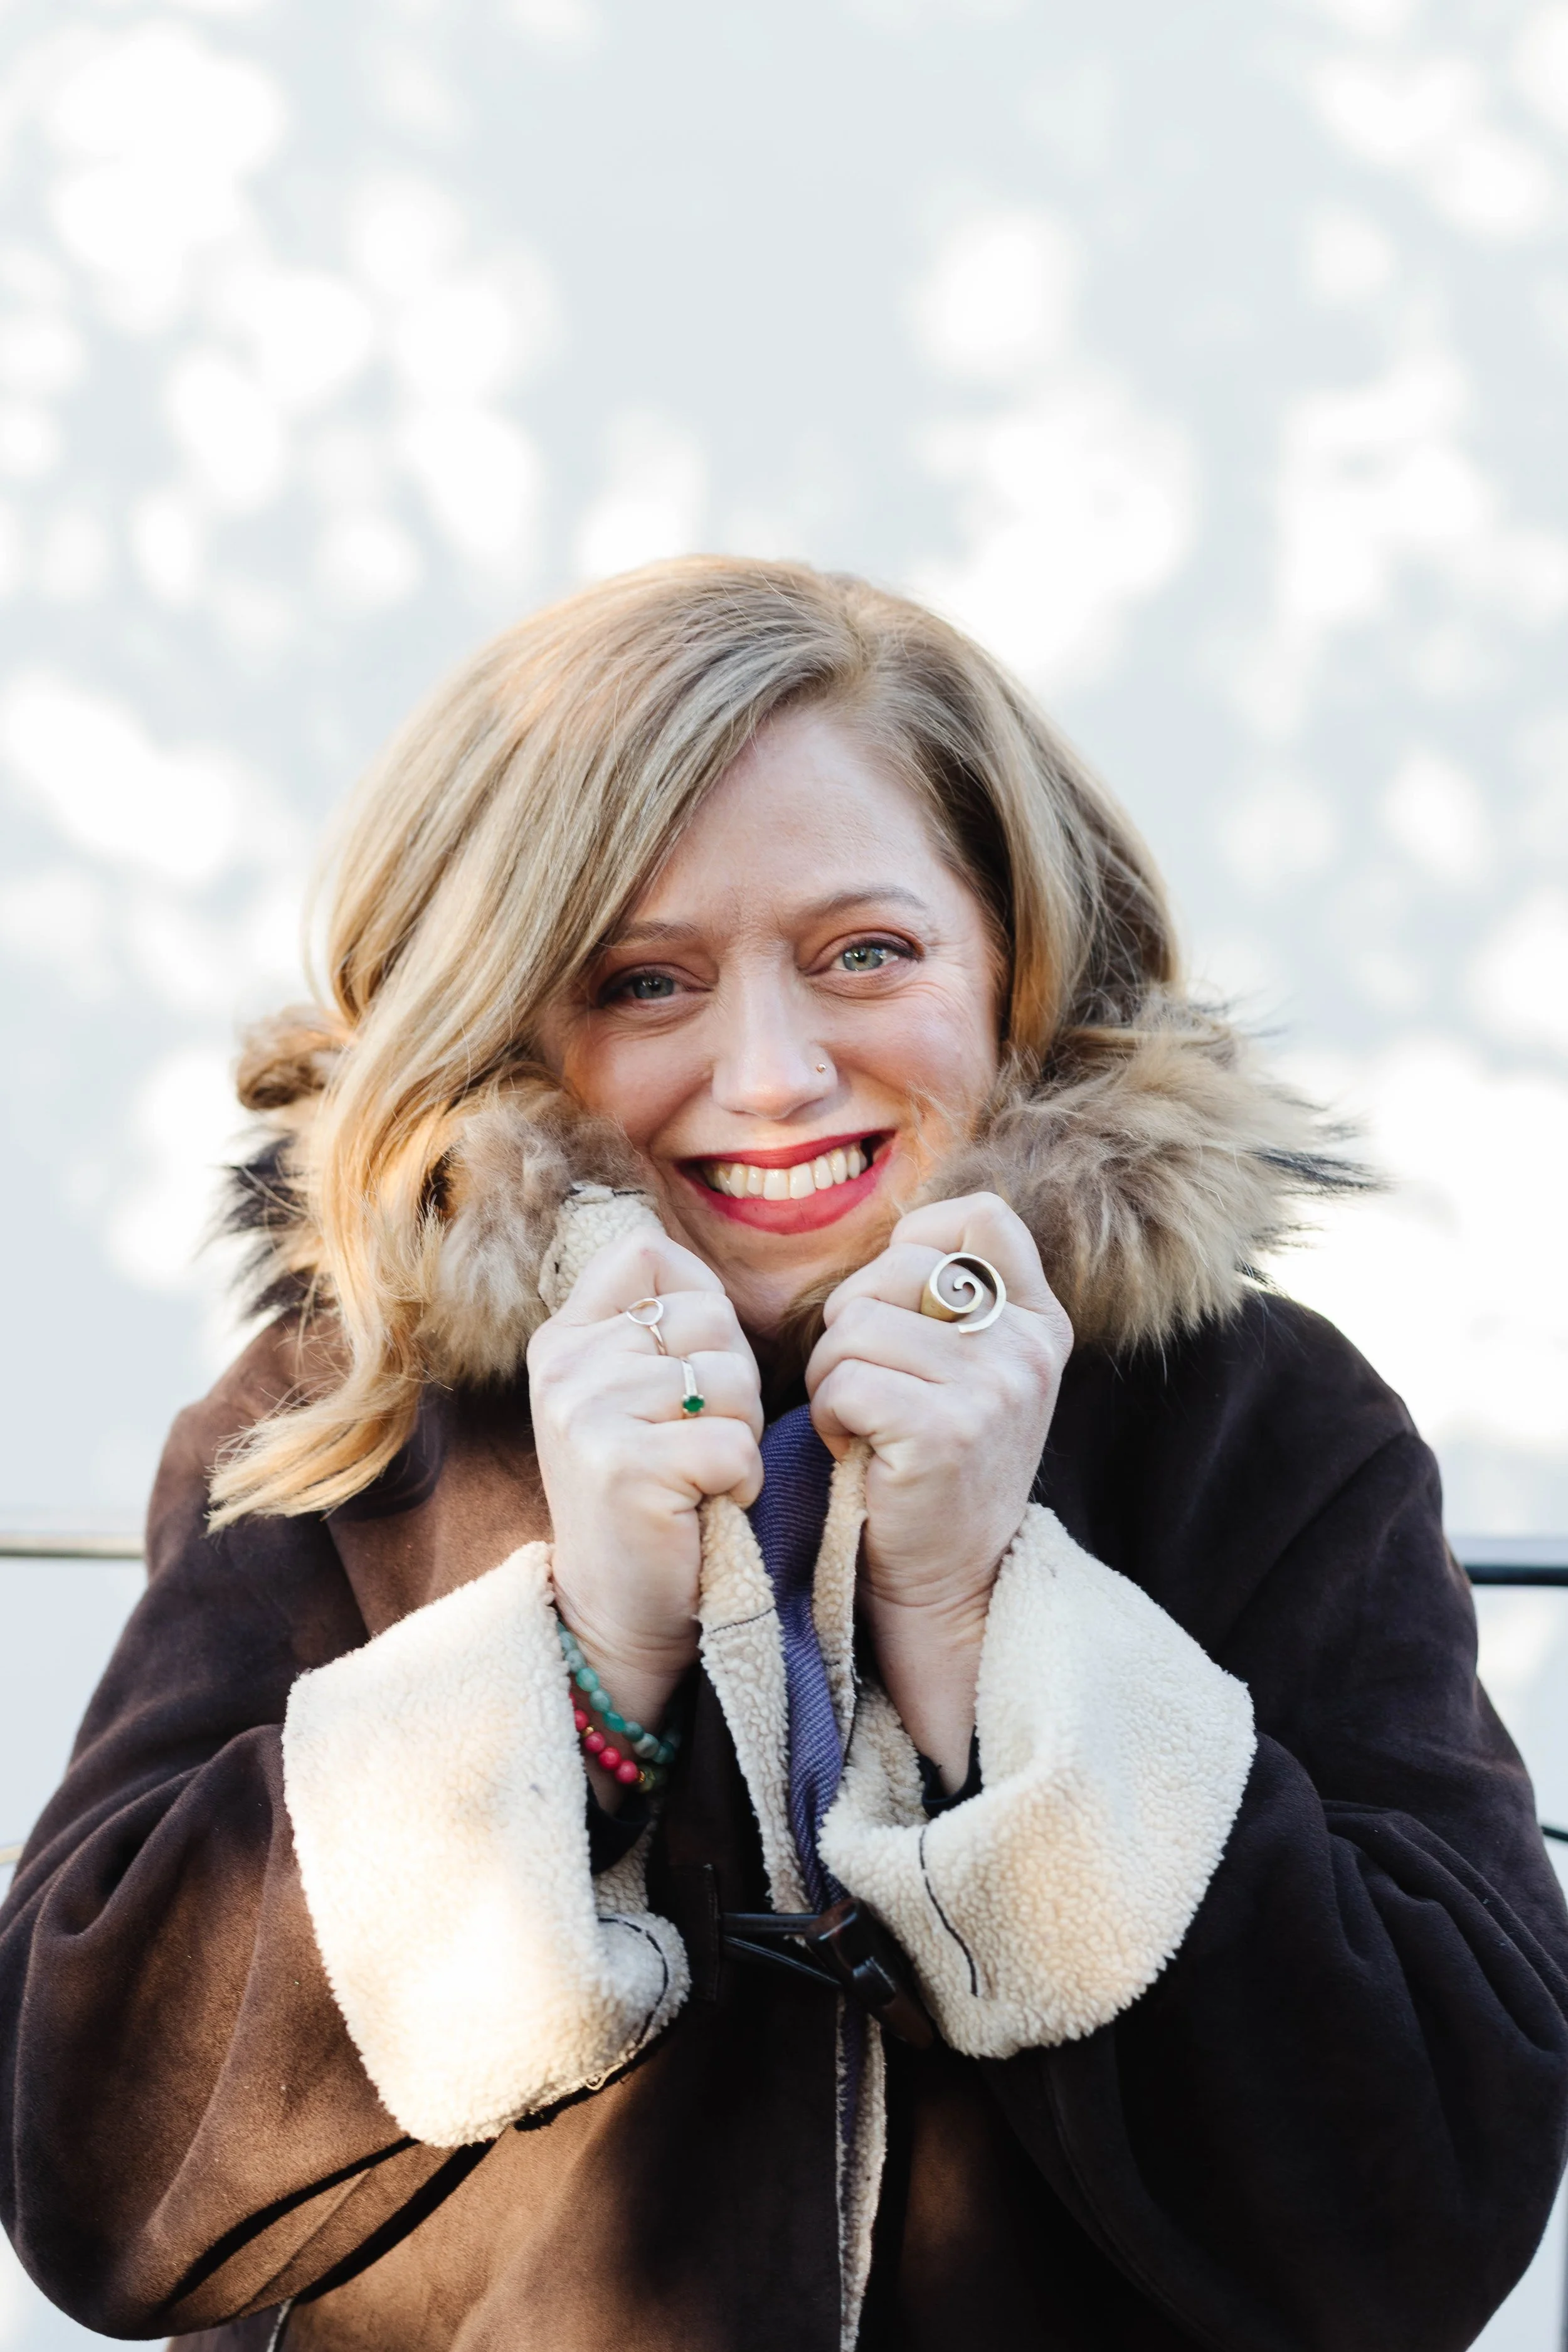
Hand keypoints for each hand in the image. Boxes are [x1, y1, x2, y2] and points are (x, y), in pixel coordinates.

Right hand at [527, 1233, 763, 1793]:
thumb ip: (657, 1327)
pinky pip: (734, 1445)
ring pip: (730, 1380)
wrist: (618, 1610)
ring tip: (698, 1476)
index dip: (702, 1299)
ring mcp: (585, 1413)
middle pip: (708, 1316)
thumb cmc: (652, 1494)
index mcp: (563, 1337)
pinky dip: (741, 1482)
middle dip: (735, 1382)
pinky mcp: (621, 1466)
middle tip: (699, 1442)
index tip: (694, 1367)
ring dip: (740, 1436)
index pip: (648, 1252)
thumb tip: (705, 1275)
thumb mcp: (635, 1395)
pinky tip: (703, 1507)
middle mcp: (563, 1365)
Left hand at [804, 1193, 1071, 1782]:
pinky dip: (828, 1414)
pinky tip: (852, 1446)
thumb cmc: (933, 1467)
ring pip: (857, 1325)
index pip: (983, 1218)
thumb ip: (951, 1302)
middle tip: (860, 1381)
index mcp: (1038, 1322)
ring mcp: (994, 1389)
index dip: (917, 1239)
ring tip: (856, 1419)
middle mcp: (1027, 1348)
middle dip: (851, 1318)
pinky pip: (846, 1380)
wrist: (951, 1585)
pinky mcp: (947, 1433)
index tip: (894, 1299)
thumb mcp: (972, 1372)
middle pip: (897, 1266)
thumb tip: (899, 1231)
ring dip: (830, 1372)